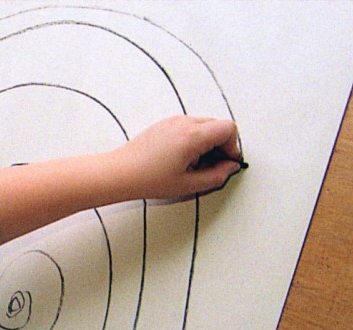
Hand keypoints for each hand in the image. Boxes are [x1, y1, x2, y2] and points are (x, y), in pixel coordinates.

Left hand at [112, 115, 242, 199]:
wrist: (120, 173)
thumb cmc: (147, 178)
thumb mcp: (188, 184)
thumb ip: (217, 176)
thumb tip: (231, 167)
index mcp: (193, 135)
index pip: (229, 129)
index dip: (232, 147)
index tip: (226, 162)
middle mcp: (184, 122)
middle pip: (217, 125)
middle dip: (220, 145)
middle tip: (210, 166)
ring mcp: (173, 121)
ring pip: (204, 125)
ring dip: (206, 142)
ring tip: (192, 164)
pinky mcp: (164, 124)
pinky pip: (189, 126)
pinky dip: (193, 139)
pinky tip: (181, 158)